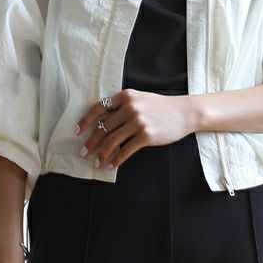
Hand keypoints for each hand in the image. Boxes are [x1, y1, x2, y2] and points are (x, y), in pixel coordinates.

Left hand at [75, 89, 195, 169]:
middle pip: (103, 128)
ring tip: (97, 162)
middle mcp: (130, 108)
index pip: (99, 108)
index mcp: (126, 96)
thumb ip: (122, 106)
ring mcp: (138, 122)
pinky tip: (112, 165)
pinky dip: (116, 160)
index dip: (85, 121)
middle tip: (84, 152)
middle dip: (91, 142)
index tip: (78, 131)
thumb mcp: (140, 99)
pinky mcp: (146, 135)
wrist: (185, 112)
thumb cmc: (161, 107)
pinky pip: (125, 150)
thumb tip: (102, 122)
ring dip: (101, 154)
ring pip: (111, 141)